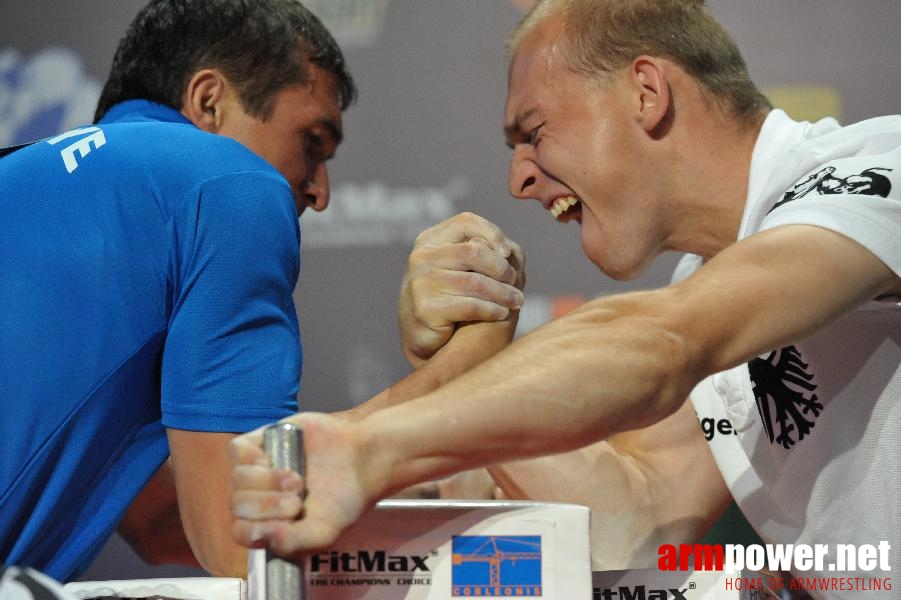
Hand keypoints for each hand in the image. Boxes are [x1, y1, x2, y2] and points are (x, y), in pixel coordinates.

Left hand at [230, 413, 382, 558]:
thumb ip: (295, 542)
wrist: (361, 459)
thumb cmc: (343, 498)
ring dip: (266, 481)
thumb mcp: (324, 532)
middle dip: (267, 505)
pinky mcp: (262, 442)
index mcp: (270, 524)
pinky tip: (270, 460)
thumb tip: (265, 537)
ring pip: (238, 478)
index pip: (242, 532)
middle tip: (297, 501)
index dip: (256, 528)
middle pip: (239, 505)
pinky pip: (236, 450)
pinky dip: (249, 457)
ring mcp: (258, 469)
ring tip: (297, 480)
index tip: (285, 521)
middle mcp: (259, 498)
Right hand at [398, 212, 524, 366]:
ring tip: (517, 301)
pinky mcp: (425, 309)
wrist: (420, 334)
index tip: (509, 253)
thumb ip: (480, 253)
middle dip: (501, 268)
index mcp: (430, 240)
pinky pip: (470, 306)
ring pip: (475, 282)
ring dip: (503, 293)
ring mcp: (421, 283)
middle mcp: (422, 257)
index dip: (493, 233)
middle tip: (517, 282)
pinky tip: (502, 313)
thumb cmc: (448, 296)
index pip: (466, 222)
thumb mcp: (458, 268)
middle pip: (473, 252)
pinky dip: (492, 309)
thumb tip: (513, 251)